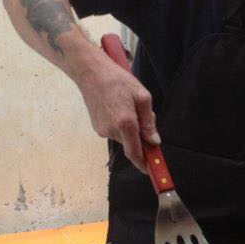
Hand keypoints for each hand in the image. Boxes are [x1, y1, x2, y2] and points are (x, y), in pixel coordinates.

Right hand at [78, 55, 159, 173]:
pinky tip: (119, 107)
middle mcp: (111, 131)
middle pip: (131, 143)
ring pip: (123, 137)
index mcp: (125, 123)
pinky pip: (114, 131)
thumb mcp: (142, 97)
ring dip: (131, 129)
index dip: (143, 163)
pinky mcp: (96, 127)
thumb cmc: (119, 81)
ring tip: (129, 106)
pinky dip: (122, 125)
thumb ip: (149, 122)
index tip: (151, 171)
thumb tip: (154, 141)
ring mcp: (102, 130)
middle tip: (144, 115)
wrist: (90, 72)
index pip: (135, 152)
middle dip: (140, 136)